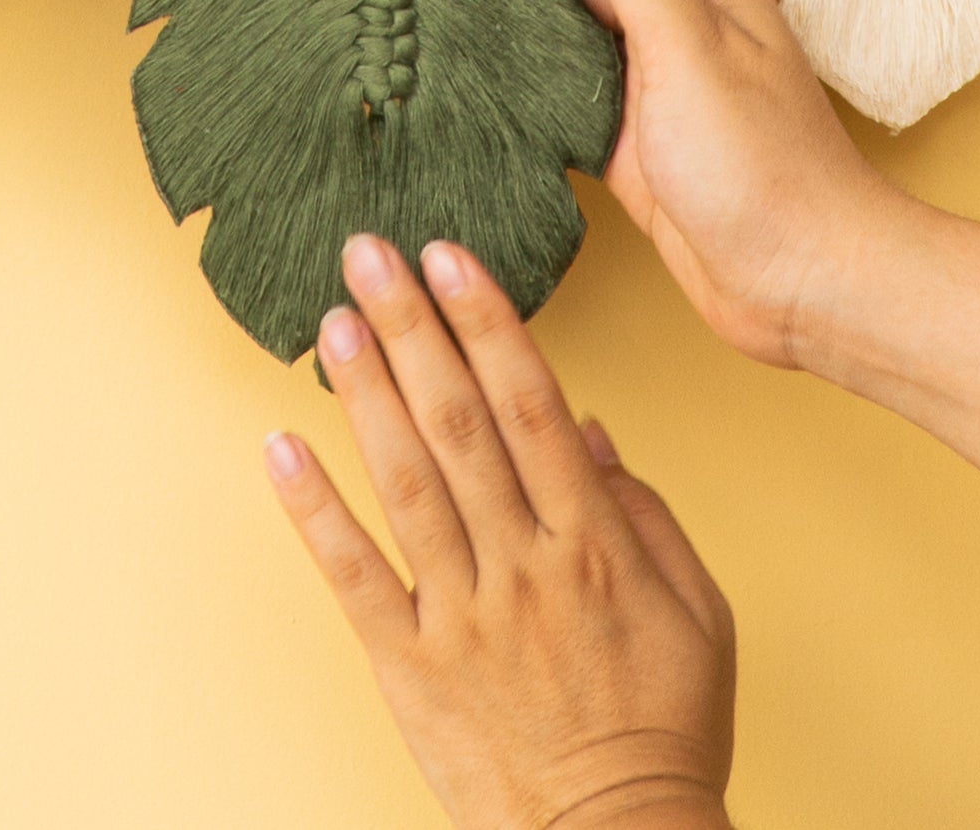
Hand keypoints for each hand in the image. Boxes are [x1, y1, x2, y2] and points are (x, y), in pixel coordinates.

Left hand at [265, 232, 735, 829]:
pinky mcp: (411, 669)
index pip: (531, 404)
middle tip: (368, 250)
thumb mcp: (699, 614)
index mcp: (593, 544)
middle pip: (458, 423)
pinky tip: (280, 447)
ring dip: (364, 394)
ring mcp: (460, 618)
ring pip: (404, 483)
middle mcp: (522, 568)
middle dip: (411, 327)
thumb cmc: (665, 730)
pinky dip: (313, 511)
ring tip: (332, 319)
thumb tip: (587, 428)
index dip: (487, 321)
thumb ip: (648, 514)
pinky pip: (354, 578)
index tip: (450, 254)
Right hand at [556, 0, 924, 380]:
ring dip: (528, 14)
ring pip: (577, 28)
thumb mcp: (689, 45)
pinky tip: (485, 76)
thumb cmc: (763, 164)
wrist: (800, 283)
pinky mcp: (635, 142)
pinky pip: (574, 97)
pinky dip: (536, 85)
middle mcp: (679, 22)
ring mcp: (656, 83)